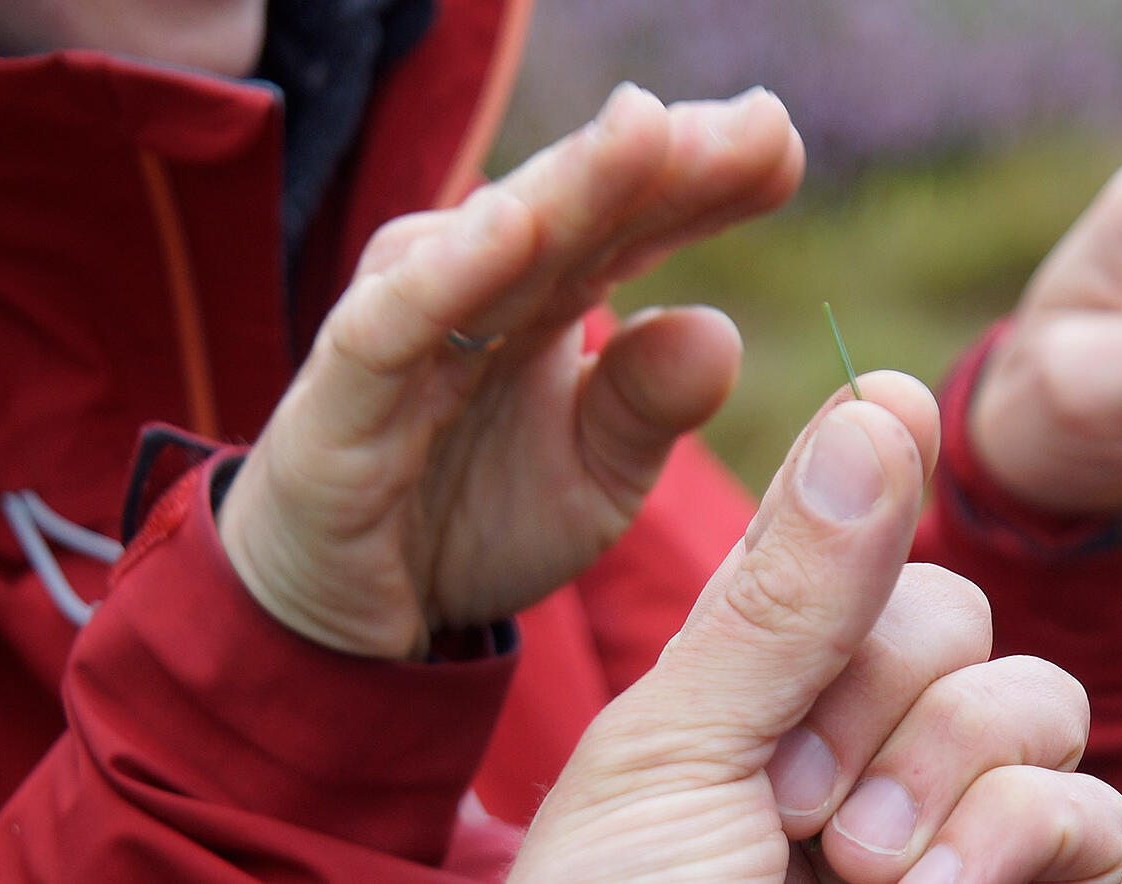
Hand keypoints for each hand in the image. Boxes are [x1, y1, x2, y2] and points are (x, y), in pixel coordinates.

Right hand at [218, 84, 804, 657]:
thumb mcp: (595, 477)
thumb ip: (652, 407)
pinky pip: (391, 323)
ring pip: (493, 241)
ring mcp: (404, 329)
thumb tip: (720, 329)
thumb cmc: (472, 519)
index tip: (783, 141)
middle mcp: (476, 289)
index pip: (635, 220)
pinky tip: (509, 222)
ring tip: (646, 128)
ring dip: (569, 183)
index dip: (707, 180)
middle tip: (754, 123)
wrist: (344, 619)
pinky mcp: (339, 395)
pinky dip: (447, 271)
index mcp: (548, 296)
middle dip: (664, 159)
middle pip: (580, 208)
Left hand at [512, 372, 1121, 883]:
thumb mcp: (678, 757)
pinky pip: (1095, 817)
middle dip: (881, 698)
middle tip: (787, 813)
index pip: (857, 548)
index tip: (856, 495)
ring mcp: (951, 840)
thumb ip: (788, 593)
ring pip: (1037, 703)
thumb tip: (885, 394)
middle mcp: (858, 754)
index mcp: (749, 696)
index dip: (854, 542)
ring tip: (856, 876)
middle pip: (958, 612)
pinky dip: (1023, 838)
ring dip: (951, 772)